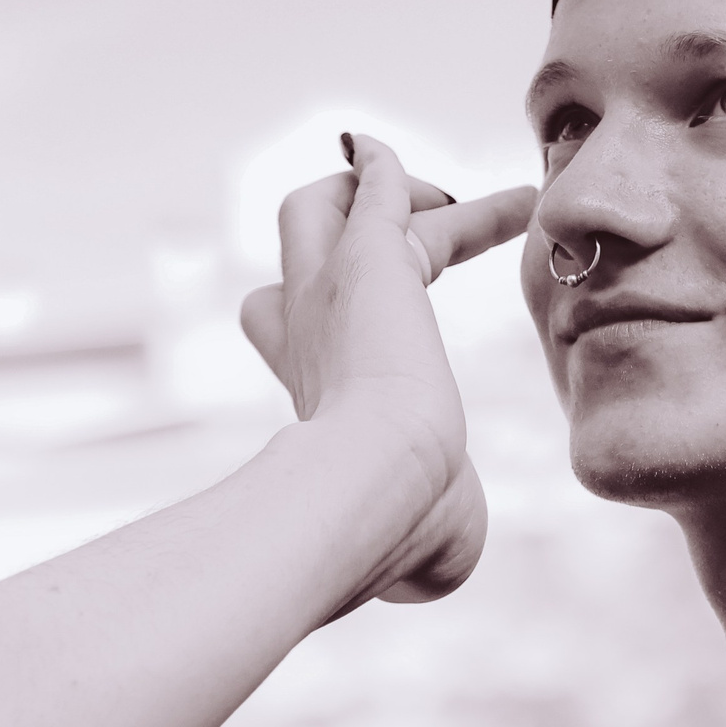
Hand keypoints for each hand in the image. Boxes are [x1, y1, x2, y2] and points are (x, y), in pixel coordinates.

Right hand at [239, 134, 535, 604]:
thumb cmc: (401, 531)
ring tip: (436, 197)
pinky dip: (382, 162)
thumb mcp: (427, 549)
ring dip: (365, 193)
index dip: (311, 319)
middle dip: (342, 234)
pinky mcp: (368, 258)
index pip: (289, 334)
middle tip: (418, 230)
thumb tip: (436, 581)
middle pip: (293, 256)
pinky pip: (371, 185)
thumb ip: (433, 553)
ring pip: (312, 207)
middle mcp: (303, 337)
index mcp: (311, 396)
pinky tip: (387, 145)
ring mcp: (325, 293)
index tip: (357, 325)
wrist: (378, 488)